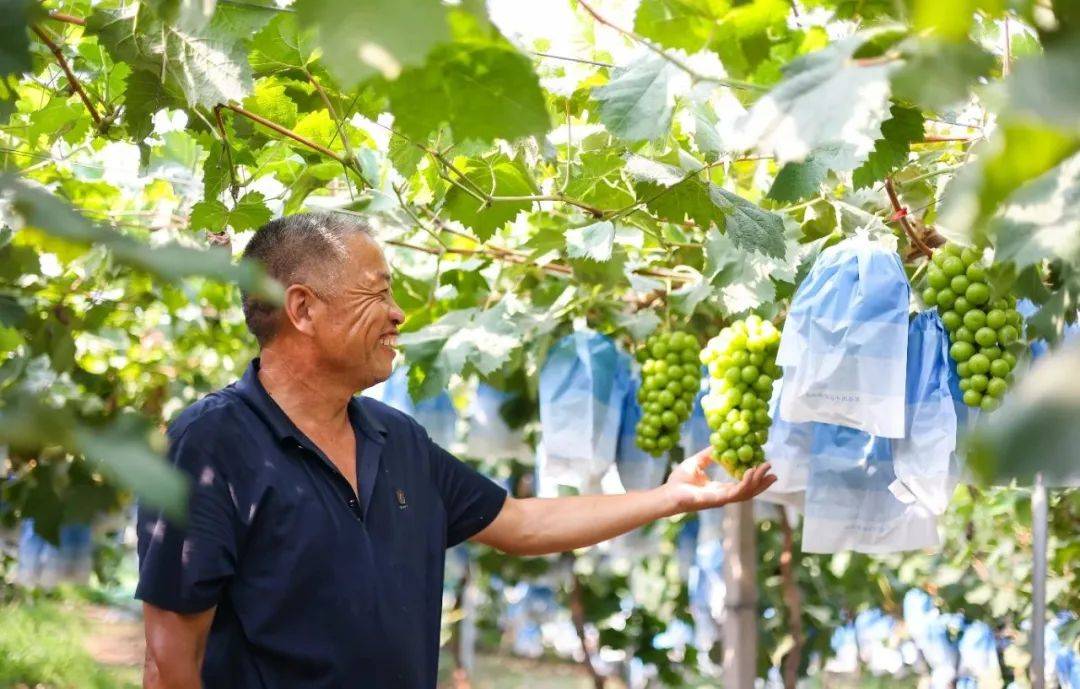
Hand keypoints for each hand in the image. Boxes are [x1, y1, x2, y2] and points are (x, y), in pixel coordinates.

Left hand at [661, 448, 776, 514]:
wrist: (668, 493)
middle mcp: (724, 496)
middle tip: (774, 472)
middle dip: (762, 482)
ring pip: (745, 492)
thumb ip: (708, 455)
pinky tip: (750, 472)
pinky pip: (735, 492)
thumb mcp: (696, 462)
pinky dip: (745, 483)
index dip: (755, 477)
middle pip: (749, 491)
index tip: (764, 467)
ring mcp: (721, 499)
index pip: (742, 485)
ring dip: (757, 482)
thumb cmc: (678, 481)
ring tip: (767, 471)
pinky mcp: (717, 500)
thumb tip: (718, 443)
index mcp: (720, 489)